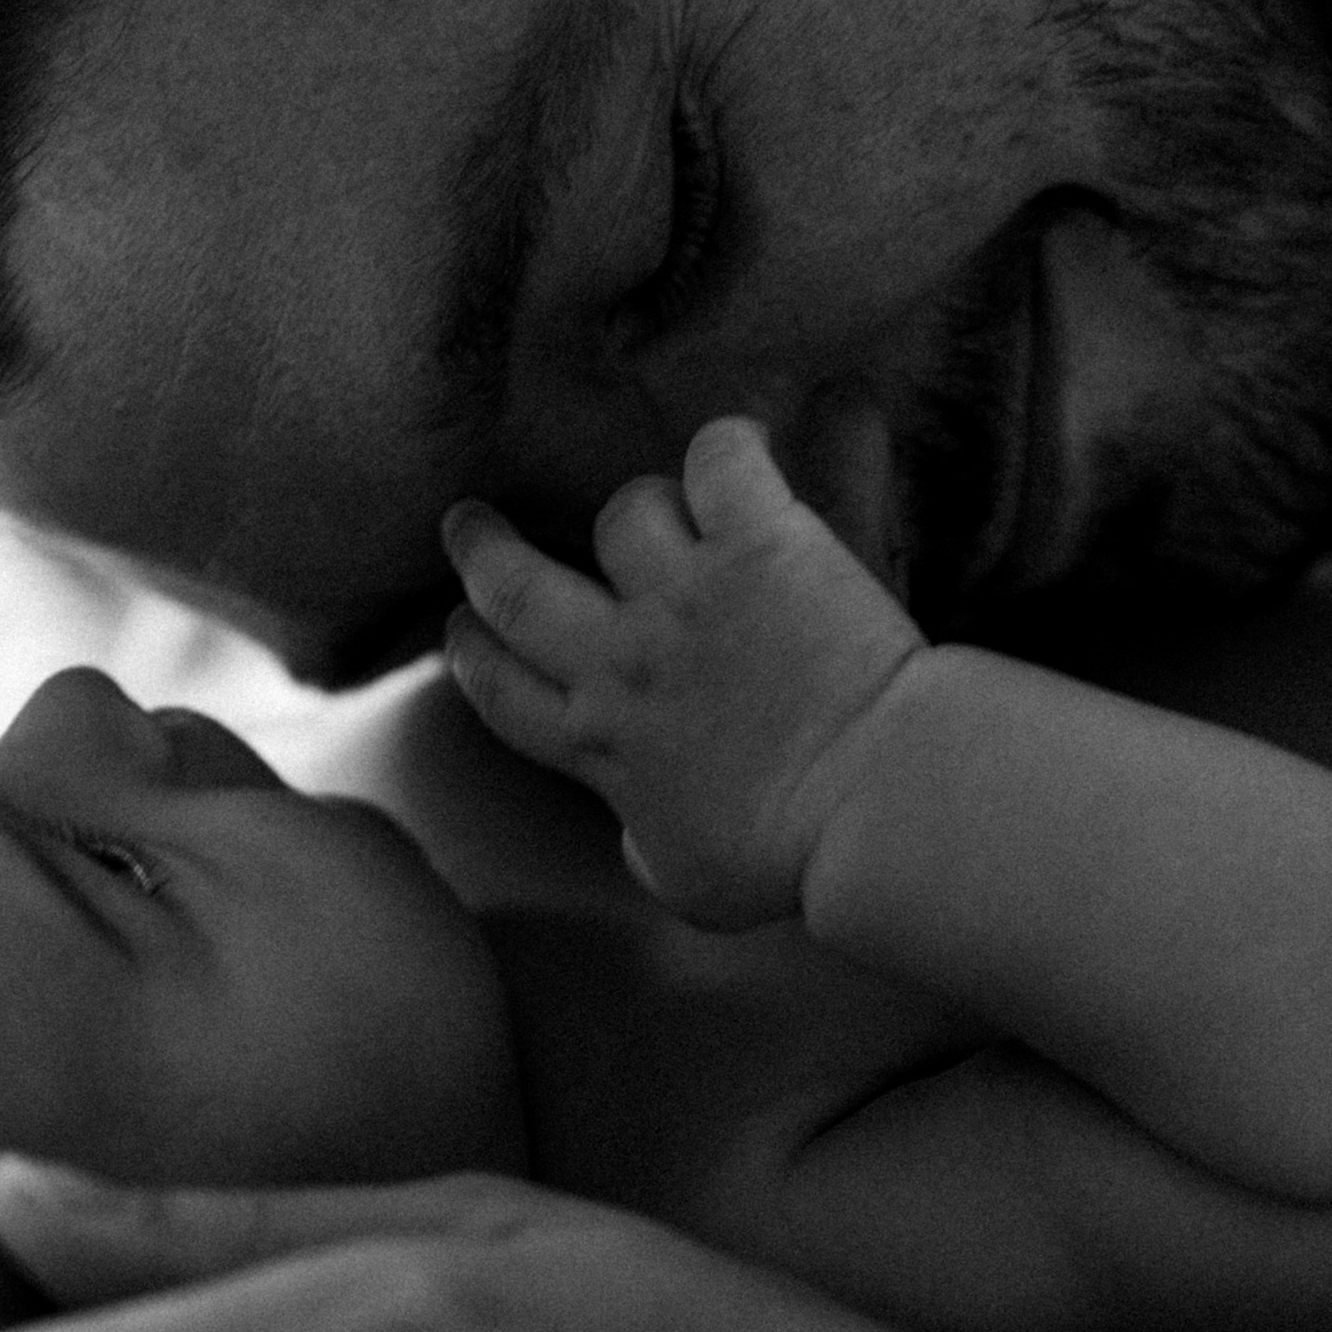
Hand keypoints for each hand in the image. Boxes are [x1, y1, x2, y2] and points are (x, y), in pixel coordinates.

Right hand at [441, 415, 921, 923]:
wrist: (871, 805)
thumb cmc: (791, 859)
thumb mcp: (693, 883)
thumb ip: (649, 852)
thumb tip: (637, 839)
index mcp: (600, 745)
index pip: (503, 691)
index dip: (473, 654)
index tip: (461, 629)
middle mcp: (622, 659)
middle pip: (516, 587)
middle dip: (484, 551)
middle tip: (469, 522)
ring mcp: (685, 593)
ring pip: (626, 513)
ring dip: (648, 508)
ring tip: (675, 505)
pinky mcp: (757, 543)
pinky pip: (719, 459)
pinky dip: (732, 447)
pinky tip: (748, 450)